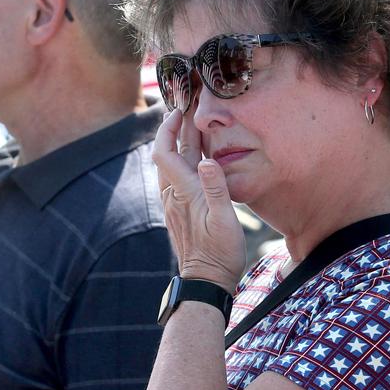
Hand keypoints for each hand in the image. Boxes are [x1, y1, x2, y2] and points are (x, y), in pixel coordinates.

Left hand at [152, 109, 246, 294]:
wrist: (206, 281)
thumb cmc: (219, 253)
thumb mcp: (224, 220)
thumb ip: (215, 188)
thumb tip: (206, 160)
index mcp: (182, 192)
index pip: (164, 152)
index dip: (167, 129)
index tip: (177, 111)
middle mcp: (173, 195)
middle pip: (167, 154)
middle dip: (174, 129)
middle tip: (186, 109)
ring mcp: (174, 203)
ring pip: (172, 165)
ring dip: (179, 143)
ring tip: (193, 126)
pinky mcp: (179, 210)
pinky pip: (177, 177)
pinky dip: (184, 159)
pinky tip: (197, 157)